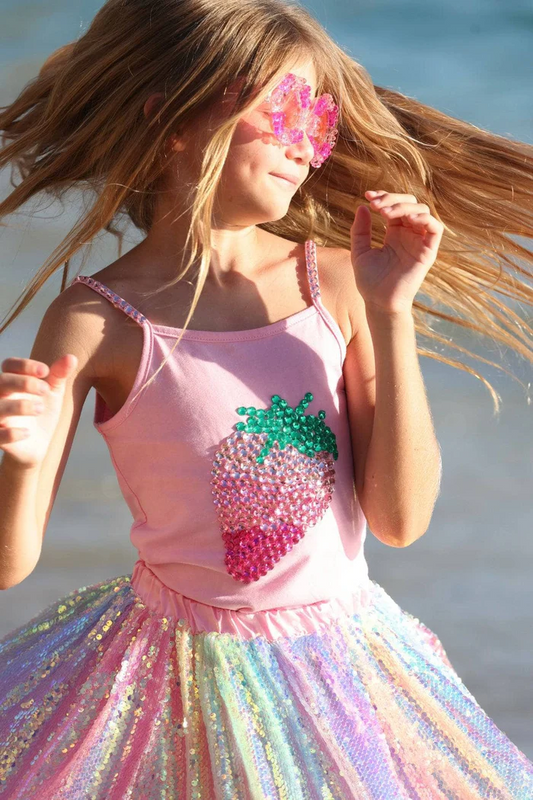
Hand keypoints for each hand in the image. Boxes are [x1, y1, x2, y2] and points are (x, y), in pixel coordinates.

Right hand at [0, 355, 77, 468]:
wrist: (39, 443)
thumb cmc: (41, 411)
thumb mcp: (53, 392)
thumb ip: (59, 375)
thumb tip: (72, 357)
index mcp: (13, 382)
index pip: (9, 365)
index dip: (25, 364)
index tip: (45, 371)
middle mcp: (1, 397)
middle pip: (1, 382)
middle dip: (23, 383)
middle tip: (45, 390)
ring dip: (19, 406)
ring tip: (40, 409)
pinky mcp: (0, 438)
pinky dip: (11, 433)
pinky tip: (27, 433)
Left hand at [350, 190, 444, 314]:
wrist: (379, 302)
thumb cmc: (369, 281)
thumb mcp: (359, 251)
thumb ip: (360, 230)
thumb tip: (362, 206)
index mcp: (394, 232)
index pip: (395, 205)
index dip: (384, 196)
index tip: (367, 196)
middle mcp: (409, 234)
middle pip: (410, 203)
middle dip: (392, 198)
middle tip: (376, 204)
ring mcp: (419, 242)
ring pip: (422, 211)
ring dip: (404, 206)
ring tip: (385, 213)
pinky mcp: (428, 251)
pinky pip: (435, 228)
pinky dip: (425, 219)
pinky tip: (407, 219)